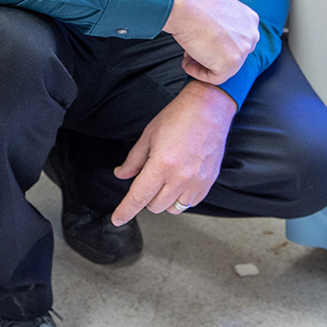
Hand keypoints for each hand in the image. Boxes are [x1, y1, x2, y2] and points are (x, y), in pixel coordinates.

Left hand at [110, 81, 236, 225]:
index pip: (138, 197)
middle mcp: (181, 177)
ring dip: (164, 200)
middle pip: (155, 206)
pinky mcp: (209, 182)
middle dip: (146, 198)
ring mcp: (197, 181)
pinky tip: (180, 182)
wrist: (209, 108)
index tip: (117, 219)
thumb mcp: (149, 135)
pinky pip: (191, 203)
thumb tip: (122, 174)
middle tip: (148, 179)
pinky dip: (181, 198)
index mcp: (162, 164)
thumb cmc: (179, 117)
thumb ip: (133, 160)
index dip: (125, 211)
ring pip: (173, 209)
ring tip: (165, 180)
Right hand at [161, 0, 257, 83]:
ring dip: (204, 64)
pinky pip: (215, 78)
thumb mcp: (216, 10)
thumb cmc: (193, 3)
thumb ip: (223, 25)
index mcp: (250, 19)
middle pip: (233, 55)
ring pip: (225, 68)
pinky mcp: (230, 63)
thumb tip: (214, 40)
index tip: (203, 44)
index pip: (238, 41)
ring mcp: (242, 50)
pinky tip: (188, 64)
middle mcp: (251, 35)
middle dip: (212, 56)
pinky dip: (199, 73)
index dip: (218, 45)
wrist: (184, 5)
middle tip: (193, 53)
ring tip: (187, 58)